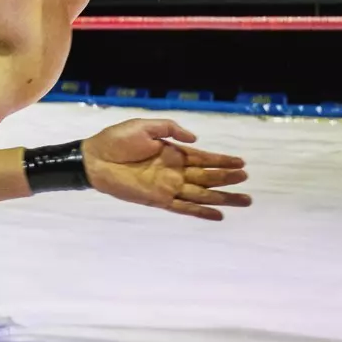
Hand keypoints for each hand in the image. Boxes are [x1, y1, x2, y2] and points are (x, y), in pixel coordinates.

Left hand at [82, 119, 250, 220]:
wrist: (94, 158)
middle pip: (207, 177)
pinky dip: (200, 212)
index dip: (222, 160)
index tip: (242, 162)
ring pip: (201, 194)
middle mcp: (174, 171)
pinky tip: (218, 215)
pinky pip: (183, 208)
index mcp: (173, 152)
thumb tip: (196, 139)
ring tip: (244, 200)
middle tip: (247, 179)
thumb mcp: (145, 126)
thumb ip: (171, 129)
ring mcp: (168, 186)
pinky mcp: (158, 199)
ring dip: (222, 197)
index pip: (203, 158)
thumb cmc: (116, 140)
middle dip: (227, 178)